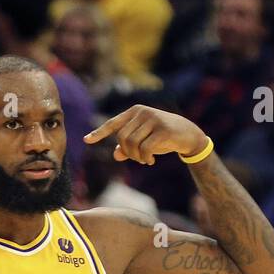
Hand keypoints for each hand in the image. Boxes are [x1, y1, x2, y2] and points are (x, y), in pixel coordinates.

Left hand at [84, 106, 206, 165]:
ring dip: (136, 157)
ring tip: (145, 160)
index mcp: (134, 112)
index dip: (99, 133)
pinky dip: (145, 158)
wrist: (187, 134)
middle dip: (127, 153)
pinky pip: (145, 149)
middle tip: (138, 159)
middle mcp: (142, 112)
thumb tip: (115, 153)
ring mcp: (152, 119)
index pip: (113, 124)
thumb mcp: (143, 141)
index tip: (86, 140)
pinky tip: (151, 161)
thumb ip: (128, 147)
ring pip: (132, 144)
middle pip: (122, 139)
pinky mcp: (162, 129)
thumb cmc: (162, 137)